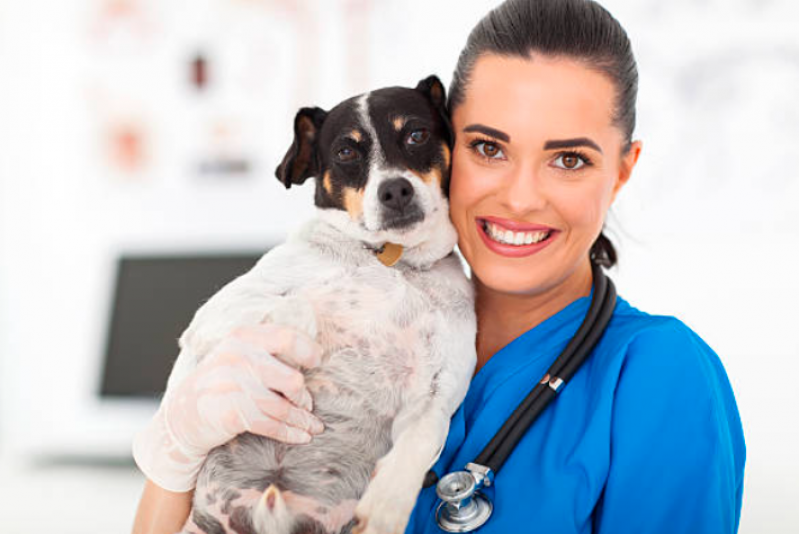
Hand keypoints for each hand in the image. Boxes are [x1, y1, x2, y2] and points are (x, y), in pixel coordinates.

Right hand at [132, 323, 324, 492]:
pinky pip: (270, 424)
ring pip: (283, 407)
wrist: (182, 414)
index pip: (287, 338)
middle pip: (292, 379)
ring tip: (313, 426)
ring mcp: (232, 385)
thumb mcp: (237, 354)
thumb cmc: (221, 382)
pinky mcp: (230, 413)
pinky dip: (290, 432)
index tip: (317, 361)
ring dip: (302, 420)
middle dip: (304, 396)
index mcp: (243, 336)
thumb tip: (313, 355)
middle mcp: (237, 356)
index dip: (308, 351)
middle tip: (307, 404)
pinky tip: (301, 436)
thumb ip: (267, 350)